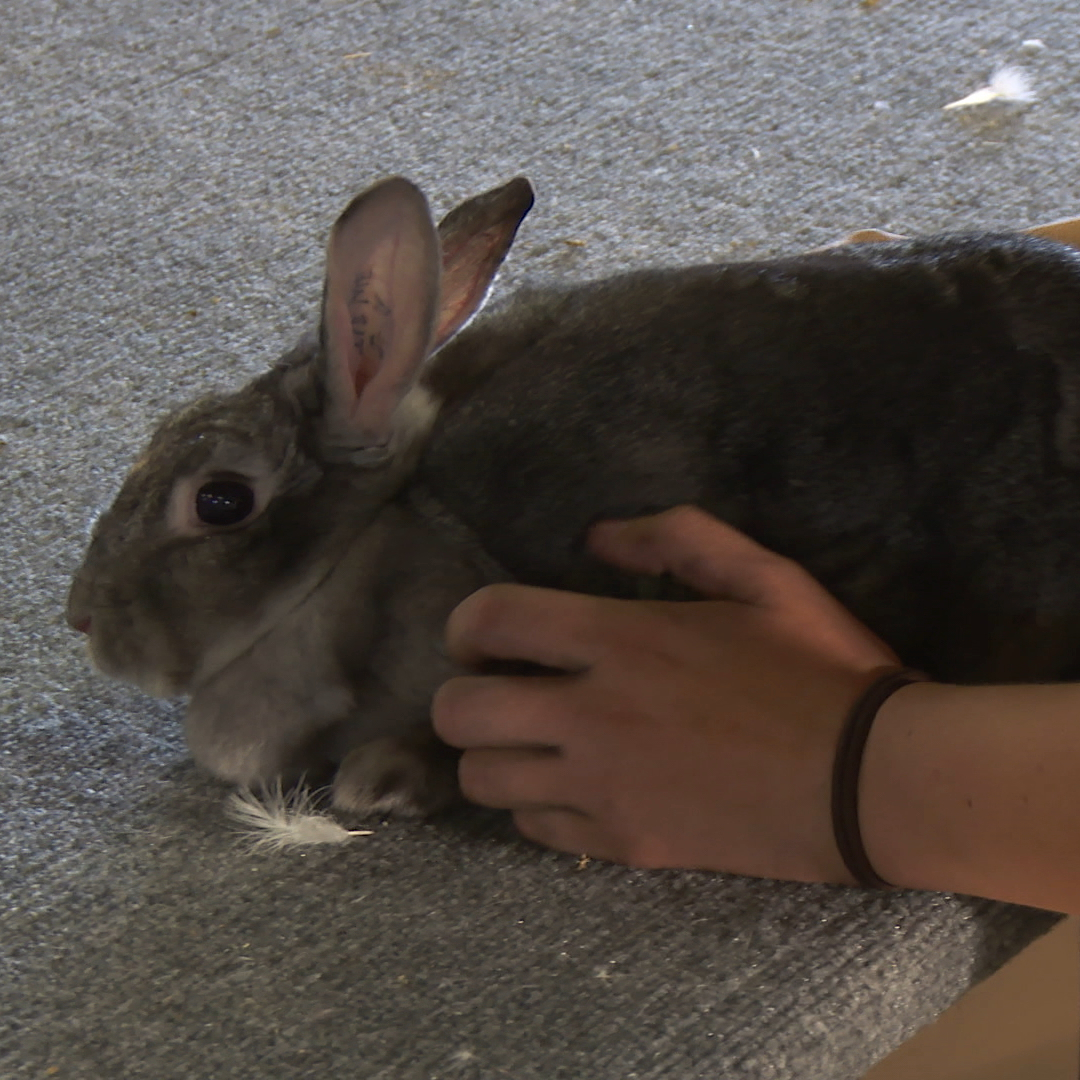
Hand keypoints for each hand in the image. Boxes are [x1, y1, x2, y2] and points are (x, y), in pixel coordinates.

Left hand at [432, 507, 899, 880]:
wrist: (872, 783)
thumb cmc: (821, 669)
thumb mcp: (764, 576)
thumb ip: (676, 537)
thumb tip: (598, 536)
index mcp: (622, 640)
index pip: (490, 620)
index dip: (464, 624)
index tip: (482, 638)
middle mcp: (593, 714)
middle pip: (460, 712)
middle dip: (463, 696)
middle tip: (500, 691)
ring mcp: (602, 786)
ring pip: (482, 780)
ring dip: (491, 756)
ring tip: (529, 744)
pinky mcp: (624, 841)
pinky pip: (532, 830)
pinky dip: (536, 808)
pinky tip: (572, 789)